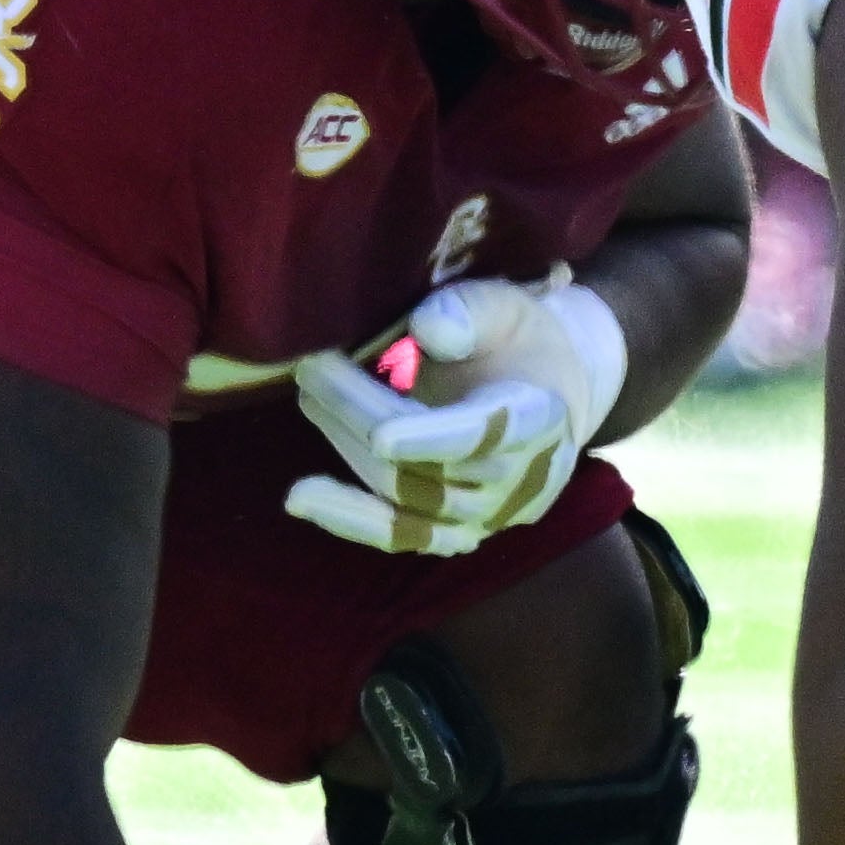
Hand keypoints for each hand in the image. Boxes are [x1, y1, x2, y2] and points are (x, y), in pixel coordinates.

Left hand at [282, 270, 627, 557]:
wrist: (544, 393)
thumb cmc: (515, 342)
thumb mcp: (505, 307)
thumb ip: (471, 313)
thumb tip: (426, 331)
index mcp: (537, 418)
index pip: (484, 437)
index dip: (431, 440)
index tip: (380, 434)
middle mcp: (519, 478)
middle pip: (428, 466)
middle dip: (360, 416)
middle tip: (312, 366)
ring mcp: (488, 513)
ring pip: (406, 498)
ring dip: (346, 450)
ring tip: (307, 399)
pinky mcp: (457, 531)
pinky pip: (401, 536)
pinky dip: (349, 518)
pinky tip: (301, 498)